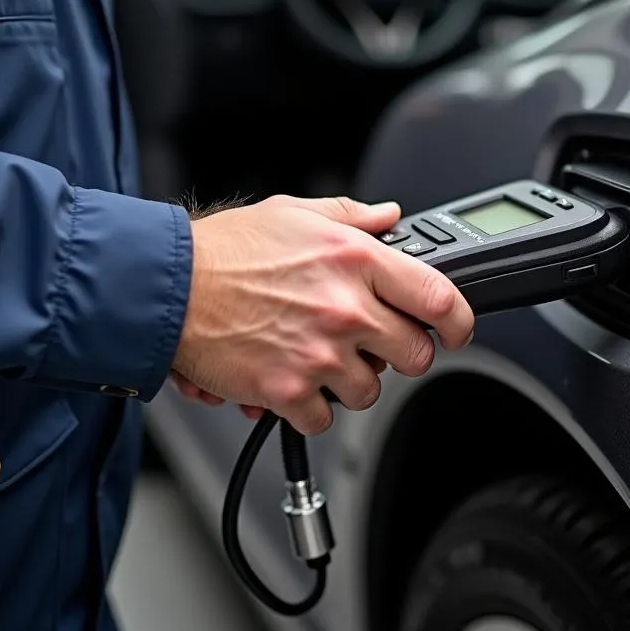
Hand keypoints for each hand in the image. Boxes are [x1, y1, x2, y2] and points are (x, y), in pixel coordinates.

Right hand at [172, 195, 474, 435]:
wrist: (169, 288)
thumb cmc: (227, 250)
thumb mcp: (295, 212)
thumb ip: (352, 216)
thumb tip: (390, 217)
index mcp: (355, 260)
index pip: (439, 297)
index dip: (460, 321)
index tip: (458, 331)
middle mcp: (346, 308)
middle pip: (416, 355)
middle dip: (401, 353)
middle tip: (378, 345)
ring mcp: (320, 354)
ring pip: (370, 392)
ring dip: (352, 381)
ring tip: (322, 357)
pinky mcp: (289, 390)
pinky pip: (325, 417)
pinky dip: (312, 405)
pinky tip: (293, 377)